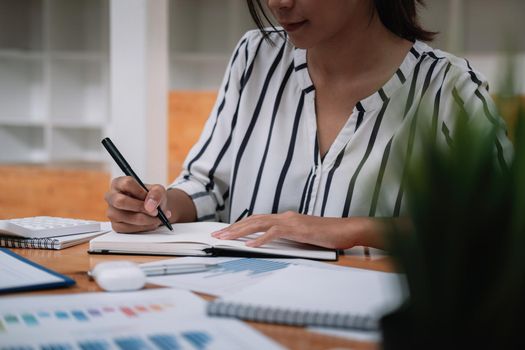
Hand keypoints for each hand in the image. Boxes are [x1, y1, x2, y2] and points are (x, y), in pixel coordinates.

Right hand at [104, 176, 171, 232]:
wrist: (154, 210)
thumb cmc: (152, 197)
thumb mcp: (158, 191)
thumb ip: (156, 194)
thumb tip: (149, 206)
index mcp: (119, 183)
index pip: (127, 184)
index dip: (141, 192)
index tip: (151, 199)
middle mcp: (112, 196)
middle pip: (120, 201)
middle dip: (140, 208)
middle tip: (155, 212)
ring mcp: (112, 211)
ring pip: (124, 217)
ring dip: (144, 220)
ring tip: (156, 218)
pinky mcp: (115, 225)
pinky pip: (126, 228)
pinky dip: (142, 227)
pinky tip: (150, 223)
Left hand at [211, 211, 384, 249]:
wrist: (345, 230)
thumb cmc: (325, 235)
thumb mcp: (301, 236)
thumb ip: (286, 237)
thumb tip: (270, 243)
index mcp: (285, 218)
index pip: (257, 219)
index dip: (239, 225)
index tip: (225, 232)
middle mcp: (285, 216)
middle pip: (253, 220)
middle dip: (232, 227)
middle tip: (216, 235)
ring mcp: (291, 221)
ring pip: (259, 223)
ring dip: (240, 231)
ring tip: (225, 238)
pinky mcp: (298, 229)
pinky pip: (275, 233)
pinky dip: (261, 239)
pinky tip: (251, 246)